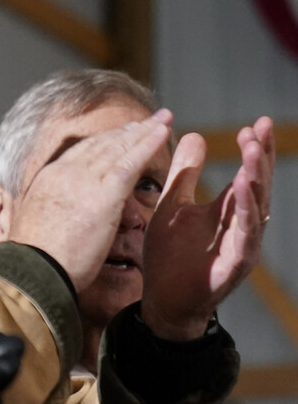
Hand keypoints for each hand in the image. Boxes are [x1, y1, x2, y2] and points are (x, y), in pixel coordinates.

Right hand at [7, 109, 172, 291]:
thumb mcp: (34, 228)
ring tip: (162, 120)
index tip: (119, 135)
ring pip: (119, 148)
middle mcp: (66, 172)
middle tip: (146, 121)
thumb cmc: (33, 262)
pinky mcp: (104, 195)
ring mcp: (84, 181)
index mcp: (48, 179)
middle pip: (102, 144)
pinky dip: (148, 145)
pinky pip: (131, 162)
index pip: (81, 153)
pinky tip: (163, 134)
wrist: (31, 271)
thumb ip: (50, 215)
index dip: (104, 142)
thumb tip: (52, 220)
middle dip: (126, 131)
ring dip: (144, 132)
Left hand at [141, 117, 273, 339]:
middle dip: (261, 157)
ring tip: (253, 152)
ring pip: (256, 209)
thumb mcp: (172, 204)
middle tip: (260, 129)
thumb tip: (194, 134)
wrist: (161, 298)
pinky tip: (244, 189)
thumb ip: (184, 174)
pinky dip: (246, 214)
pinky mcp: (234, 266)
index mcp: (226, 210)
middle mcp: (240, 226)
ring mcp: (240, 246)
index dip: (254, 150)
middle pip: (257, 186)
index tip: (254, 123)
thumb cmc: (170, 254)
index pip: (248, 174)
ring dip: (256, 179)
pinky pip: (245, 237)